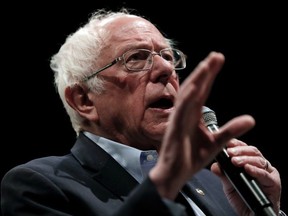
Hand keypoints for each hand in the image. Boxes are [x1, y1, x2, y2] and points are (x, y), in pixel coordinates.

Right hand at [149, 52, 254, 199]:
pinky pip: (181, 111)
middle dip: (205, 71)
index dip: (210, 76)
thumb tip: (250, 119)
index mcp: (193, 115)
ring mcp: (179, 119)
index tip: (218, 60)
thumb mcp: (217, 143)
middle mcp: (185, 113)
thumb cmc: (190, 158)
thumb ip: (232, 130)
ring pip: (188, 95)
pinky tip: (195, 87)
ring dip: (197, 80)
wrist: (175, 173)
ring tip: (207, 65)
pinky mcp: (175, 128)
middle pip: (196, 88)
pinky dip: (187, 98)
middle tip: (216, 56)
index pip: (203, 91)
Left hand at [211, 139, 280, 214]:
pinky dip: (256, 170)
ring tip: (235, 161)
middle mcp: (261, 166)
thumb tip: (215, 165)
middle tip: (229, 152)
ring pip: (259, 160)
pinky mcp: (274, 184)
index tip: (227, 143)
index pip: (245, 148)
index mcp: (250, 162)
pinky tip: (248, 169)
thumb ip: (223, 174)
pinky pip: (266, 175)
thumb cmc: (242, 198)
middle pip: (253, 151)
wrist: (251, 215)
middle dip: (240, 150)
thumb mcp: (228, 185)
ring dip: (246, 159)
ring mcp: (269, 174)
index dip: (237, 144)